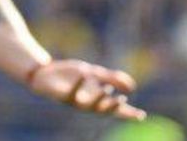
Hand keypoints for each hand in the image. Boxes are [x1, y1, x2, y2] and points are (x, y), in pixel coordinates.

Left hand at [28, 59, 146, 120]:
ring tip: (107, 90)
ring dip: (98, 98)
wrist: (45, 72)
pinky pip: (71, 92)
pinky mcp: (62, 96)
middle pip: (103, 110)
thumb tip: (132, 86)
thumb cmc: (70, 75)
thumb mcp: (94, 73)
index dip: (128, 113)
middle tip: (123, 101)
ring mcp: (75, 101)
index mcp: (97, 98)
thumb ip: (111, 78)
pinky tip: (84, 75)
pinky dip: (78, 84)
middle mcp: (87, 103)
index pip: (115, 109)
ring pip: (88, 106)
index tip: (141, 115)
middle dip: (113, 107)